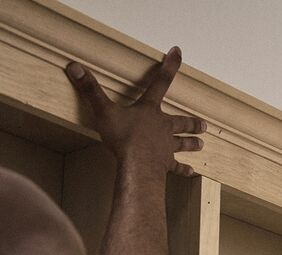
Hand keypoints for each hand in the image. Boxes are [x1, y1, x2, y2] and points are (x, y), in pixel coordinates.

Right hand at [65, 47, 204, 176]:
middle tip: (204, 124)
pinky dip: (183, 169)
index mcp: (149, 110)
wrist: (137, 165)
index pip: (160, 82)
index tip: (178, 53)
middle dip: (191, 122)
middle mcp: (162, 127)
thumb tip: (74, 67)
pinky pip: (177, 167)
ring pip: (182, 143)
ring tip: (202, 144)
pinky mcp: (165, 164)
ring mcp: (166, 146)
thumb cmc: (123, 137)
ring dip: (191, 143)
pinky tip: (191, 171)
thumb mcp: (103, 110)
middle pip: (180, 122)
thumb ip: (90, 90)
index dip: (169, 66)